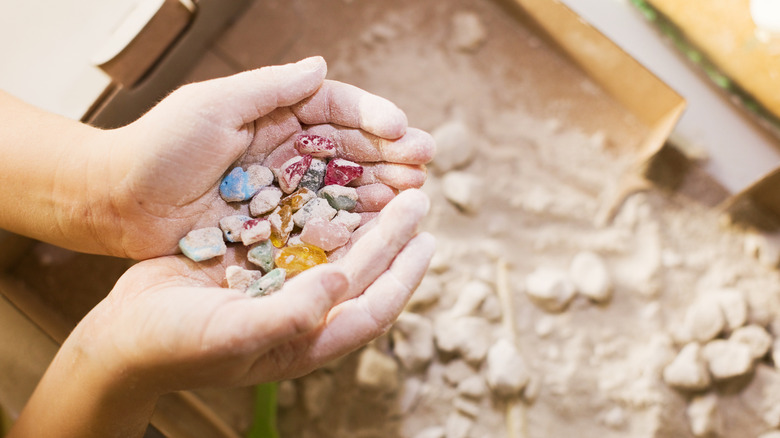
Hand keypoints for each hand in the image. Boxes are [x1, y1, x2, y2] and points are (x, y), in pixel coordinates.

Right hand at [70, 190, 433, 390]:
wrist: (122, 334)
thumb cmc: (172, 346)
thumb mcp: (230, 335)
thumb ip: (290, 315)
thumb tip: (343, 280)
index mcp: (306, 342)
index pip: (372, 309)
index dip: (403, 276)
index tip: (427, 240)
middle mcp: (304, 314)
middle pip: (363, 272)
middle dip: (393, 235)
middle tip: (417, 196)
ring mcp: (283, 288)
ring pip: (339, 250)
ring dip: (366, 220)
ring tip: (391, 186)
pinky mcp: (260, 264)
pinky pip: (305, 234)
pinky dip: (324, 212)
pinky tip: (337, 186)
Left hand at [96, 56, 433, 258]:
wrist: (118, 203)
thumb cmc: (159, 146)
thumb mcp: (213, 106)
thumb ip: (270, 89)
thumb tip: (320, 67)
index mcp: (273, 114)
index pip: (334, 109)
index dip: (371, 117)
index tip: (402, 128)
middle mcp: (285, 149)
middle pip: (349, 148)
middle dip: (389, 154)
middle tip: (424, 163)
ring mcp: (283, 189)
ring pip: (343, 186)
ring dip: (380, 188)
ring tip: (414, 194)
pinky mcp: (276, 225)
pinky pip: (322, 222)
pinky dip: (353, 224)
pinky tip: (382, 226)